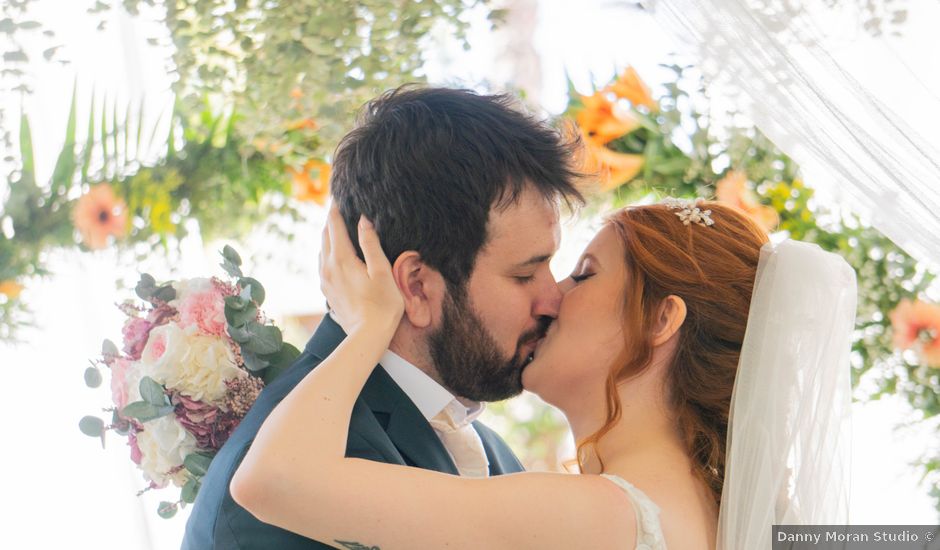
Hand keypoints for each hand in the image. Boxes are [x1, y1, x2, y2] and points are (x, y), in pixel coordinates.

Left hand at [319, 203, 403, 335]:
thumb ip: (371, 244)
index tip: (338, 195)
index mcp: (341, 259)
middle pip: (325, 235)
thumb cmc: (382, 305)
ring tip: (338, 228)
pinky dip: (328, 252)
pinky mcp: (327, 291)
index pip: (334, 225)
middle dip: (331, 220)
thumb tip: (363, 221)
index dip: (336, 209)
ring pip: (322, 250)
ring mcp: (325, 280)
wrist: (367, 336)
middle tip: (339, 208)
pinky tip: (336, 255)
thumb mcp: (382, 271)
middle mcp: (328, 267)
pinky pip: (323, 264)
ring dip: (328, 236)